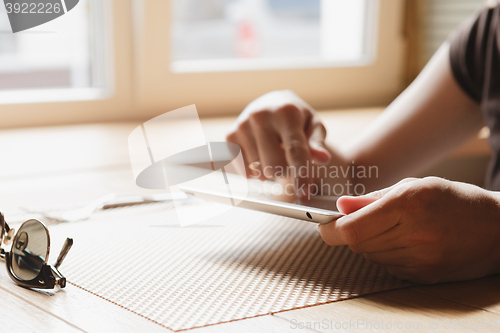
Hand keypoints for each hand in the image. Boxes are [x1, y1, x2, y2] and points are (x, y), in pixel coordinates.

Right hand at [226, 90, 330, 196]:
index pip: (295, 150)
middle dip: (286, 172)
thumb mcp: (313, 125)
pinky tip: (261, 154)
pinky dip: (256, 170)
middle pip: (274, 167)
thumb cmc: (296, 118)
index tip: (304, 194)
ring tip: (274, 152)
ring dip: (271, 171)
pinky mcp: (230, 136)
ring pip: (260, 172)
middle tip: (289, 160)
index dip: (301, 175)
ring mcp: (242, 126)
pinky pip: (245, 171)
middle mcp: (261, 116)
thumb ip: (317, 143)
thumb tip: (323, 159)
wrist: (271, 103)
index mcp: (286, 112)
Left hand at [318, 177, 499, 283]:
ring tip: (395, 229)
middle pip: (356, 244)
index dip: (330, 229)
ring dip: (371, 244)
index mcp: (407, 205)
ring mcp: (421, 260)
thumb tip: (339, 208)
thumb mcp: (413, 186)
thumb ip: (371, 199)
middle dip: (351, 233)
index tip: (324, 225)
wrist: (498, 229)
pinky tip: (409, 243)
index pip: (350, 229)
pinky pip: (388, 267)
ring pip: (371, 256)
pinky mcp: (426, 276)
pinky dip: (388, 255)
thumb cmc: (452, 199)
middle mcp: (414, 234)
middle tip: (366, 221)